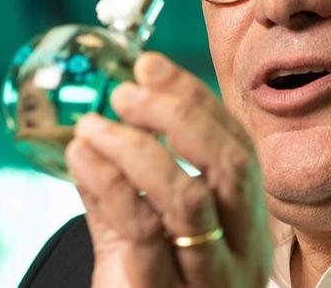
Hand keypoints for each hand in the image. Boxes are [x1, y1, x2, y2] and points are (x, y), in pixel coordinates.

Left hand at [65, 52, 271, 286]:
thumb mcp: (148, 235)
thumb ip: (125, 185)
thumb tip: (96, 126)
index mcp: (247, 217)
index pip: (235, 142)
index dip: (193, 97)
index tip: (150, 63)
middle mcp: (242, 245)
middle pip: (230, 163)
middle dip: (178, 114)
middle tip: (127, 89)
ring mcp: (212, 276)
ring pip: (190, 197)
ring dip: (137, 148)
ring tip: (94, 125)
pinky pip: (144, 232)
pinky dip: (110, 183)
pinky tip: (84, 157)